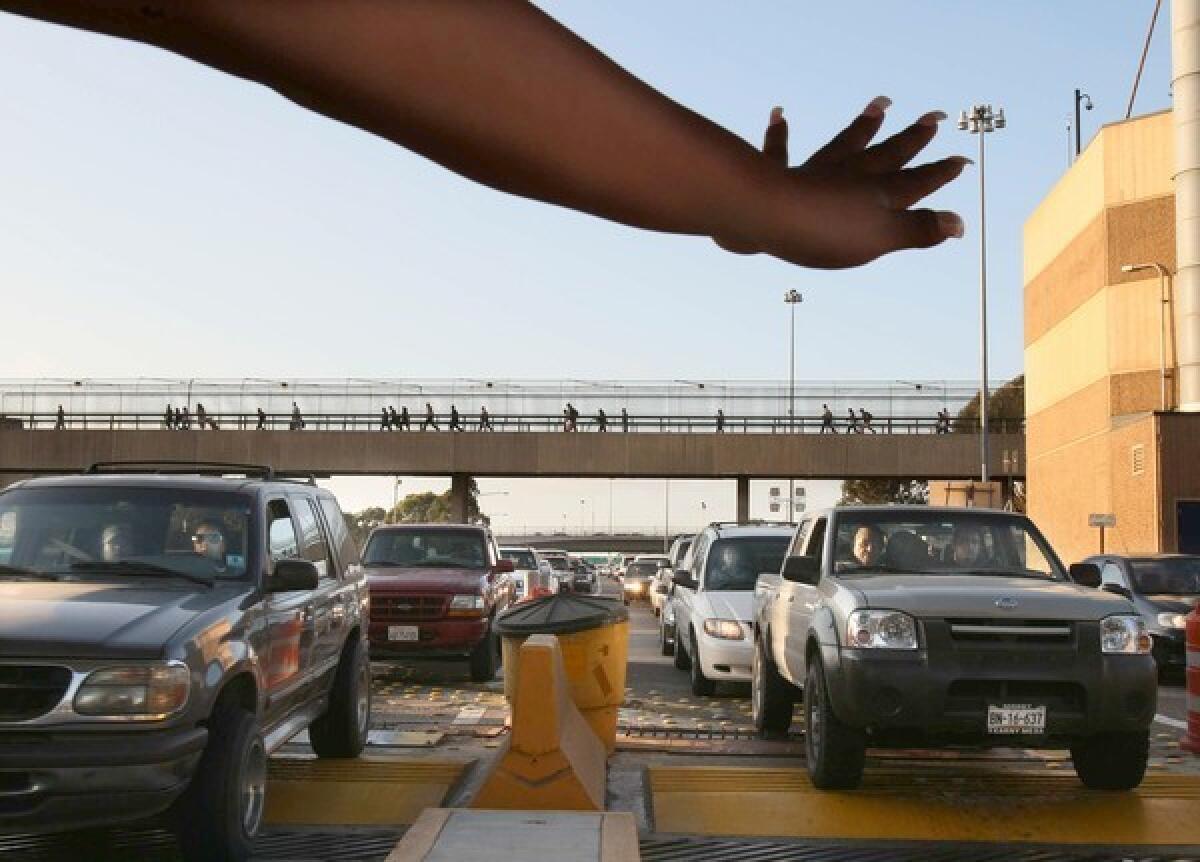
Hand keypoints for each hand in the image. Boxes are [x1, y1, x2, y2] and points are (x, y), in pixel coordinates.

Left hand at [718, 97, 969, 268]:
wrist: (766, 217)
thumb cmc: (824, 230)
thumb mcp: (879, 238)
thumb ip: (917, 230)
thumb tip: (960, 224)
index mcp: (875, 193)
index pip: (914, 182)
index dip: (938, 173)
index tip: (961, 160)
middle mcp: (848, 176)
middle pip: (886, 155)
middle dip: (911, 139)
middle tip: (933, 117)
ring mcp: (814, 173)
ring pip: (844, 144)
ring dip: (864, 126)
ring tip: (881, 104)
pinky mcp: (777, 178)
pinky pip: (779, 151)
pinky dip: (779, 134)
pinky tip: (778, 114)